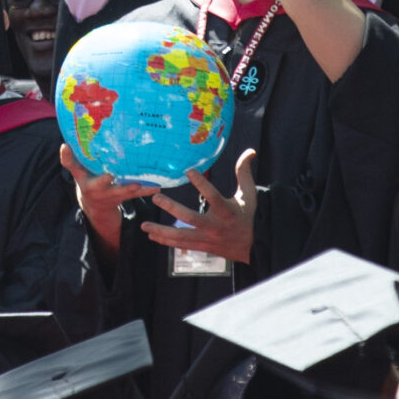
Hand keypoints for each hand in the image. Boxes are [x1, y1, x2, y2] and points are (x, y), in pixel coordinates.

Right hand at [57, 144, 155, 257]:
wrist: (94, 204)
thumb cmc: (85, 181)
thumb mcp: (76, 173)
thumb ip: (69, 160)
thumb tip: (64, 144)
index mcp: (89, 185)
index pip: (91, 180)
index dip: (101, 180)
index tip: (108, 175)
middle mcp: (102, 191)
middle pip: (114, 190)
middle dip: (124, 188)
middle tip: (135, 183)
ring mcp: (114, 195)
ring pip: (128, 193)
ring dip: (140, 190)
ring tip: (152, 186)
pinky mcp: (125, 197)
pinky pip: (136, 194)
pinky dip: (147, 190)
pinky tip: (157, 187)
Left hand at [141, 150, 257, 265]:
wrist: (255, 246)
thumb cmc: (250, 216)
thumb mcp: (250, 194)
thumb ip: (244, 173)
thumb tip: (250, 151)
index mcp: (228, 212)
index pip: (214, 197)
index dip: (202, 184)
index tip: (189, 170)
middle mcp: (216, 227)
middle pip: (192, 219)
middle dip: (172, 209)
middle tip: (155, 198)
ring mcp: (208, 239)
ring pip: (182, 237)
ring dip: (162, 231)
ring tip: (144, 225)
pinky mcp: (202, 246)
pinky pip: (182, 245)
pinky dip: (166, 241)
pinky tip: (152, 235)